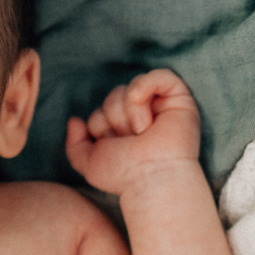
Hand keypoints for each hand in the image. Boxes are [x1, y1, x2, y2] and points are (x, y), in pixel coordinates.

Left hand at [66, 70, 200, 194]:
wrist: (151, 180)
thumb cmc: (124, 176)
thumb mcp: (89, 163)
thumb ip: (75, 145)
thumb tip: (75, 120)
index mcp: (122, 129)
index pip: (100, 110)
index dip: (100, 125)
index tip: (114, 145)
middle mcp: (142, 116)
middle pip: (114, 96)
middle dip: (115, 118)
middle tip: (132, 139)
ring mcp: (161, 107)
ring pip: (131, 88)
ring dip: (130, 112)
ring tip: (142, 131)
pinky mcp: (179, 99)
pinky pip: (161, 75)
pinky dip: (145, 83)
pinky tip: (139, 98)